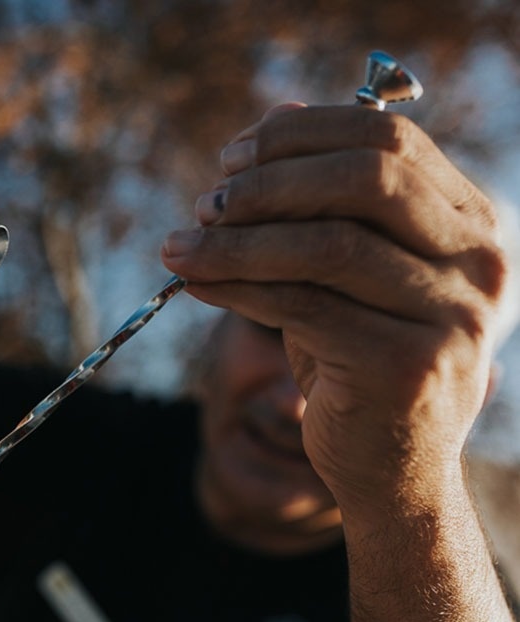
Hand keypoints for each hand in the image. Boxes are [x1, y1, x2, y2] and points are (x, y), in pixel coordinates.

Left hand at [160, 104, 509, 515]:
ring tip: (179, 246)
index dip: (301, 138)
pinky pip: (301, 307)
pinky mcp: (405, 366)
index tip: (231, 157)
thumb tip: (276, 115)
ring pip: (327, 245)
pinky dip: (236, 287)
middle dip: (272, 181)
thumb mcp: (346, 272)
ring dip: (237, 240)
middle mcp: (480, 262)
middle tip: (206, 202)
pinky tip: (196, 283)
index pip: (391, 141)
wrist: (392, 468)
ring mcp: (451, 316)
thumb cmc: (360, 359)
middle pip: (369, 178)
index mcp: (472, 223)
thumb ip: (322, 201)